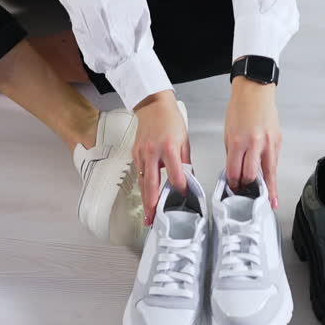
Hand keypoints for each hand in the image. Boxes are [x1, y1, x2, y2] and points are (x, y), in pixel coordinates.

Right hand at [133, 90, 189, 224]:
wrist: (153, 105)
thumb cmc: (170, 120)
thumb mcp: (184, 140)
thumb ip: (185, 162)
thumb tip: (189, 179)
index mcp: (168, 148)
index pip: (175, 175)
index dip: (180, 188)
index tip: (183, 196)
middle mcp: (152, 152)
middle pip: (151, 184)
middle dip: (151, 204)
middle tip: (152, 219)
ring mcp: (141, 154)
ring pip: (142, 182)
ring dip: (144, 200)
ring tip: (148, 215)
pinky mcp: (135, 154)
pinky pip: (139, 174)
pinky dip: (142, 187)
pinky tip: (145, 198)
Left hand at [223, 76, 280, 208]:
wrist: (255, 91)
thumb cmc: (240, 108)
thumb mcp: (228, 132)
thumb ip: (232, 153)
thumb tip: (234, 171)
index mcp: (238, 141)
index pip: (234, 171)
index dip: (232, 183)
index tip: (233, 188)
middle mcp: (254, 143)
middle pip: (250, 175)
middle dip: (246, 187)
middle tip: (244, 193)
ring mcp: (268, 143)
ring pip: (267, 173)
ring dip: (265, 188)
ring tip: (266, 200)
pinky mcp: (278, 141)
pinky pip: (274, 163)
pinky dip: (272, 176)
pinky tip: (273, 188)